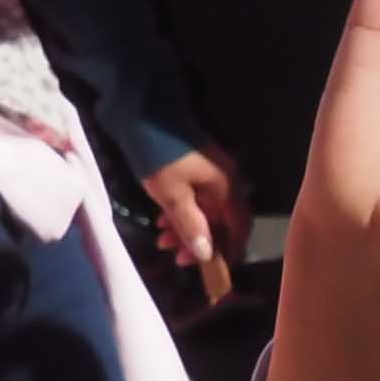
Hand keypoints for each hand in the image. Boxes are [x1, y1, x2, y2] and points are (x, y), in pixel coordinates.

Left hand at [139, 146, 247, 302]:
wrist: (141, 111)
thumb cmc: (160, 155)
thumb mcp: (172, 195)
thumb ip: (191, 226)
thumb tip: (206, 254)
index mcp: (226, 188)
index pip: (237, 227)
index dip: (227, 250)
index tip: (210, 268)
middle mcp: (224, 182)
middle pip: (220, 222)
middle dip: (198, 242)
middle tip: (175, 256)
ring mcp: (209, 174)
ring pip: (204, 211)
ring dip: (186, 229)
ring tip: (162, 239)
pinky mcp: (193, 168)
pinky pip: (194, 199)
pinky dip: (180, 213)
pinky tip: (162, 220)